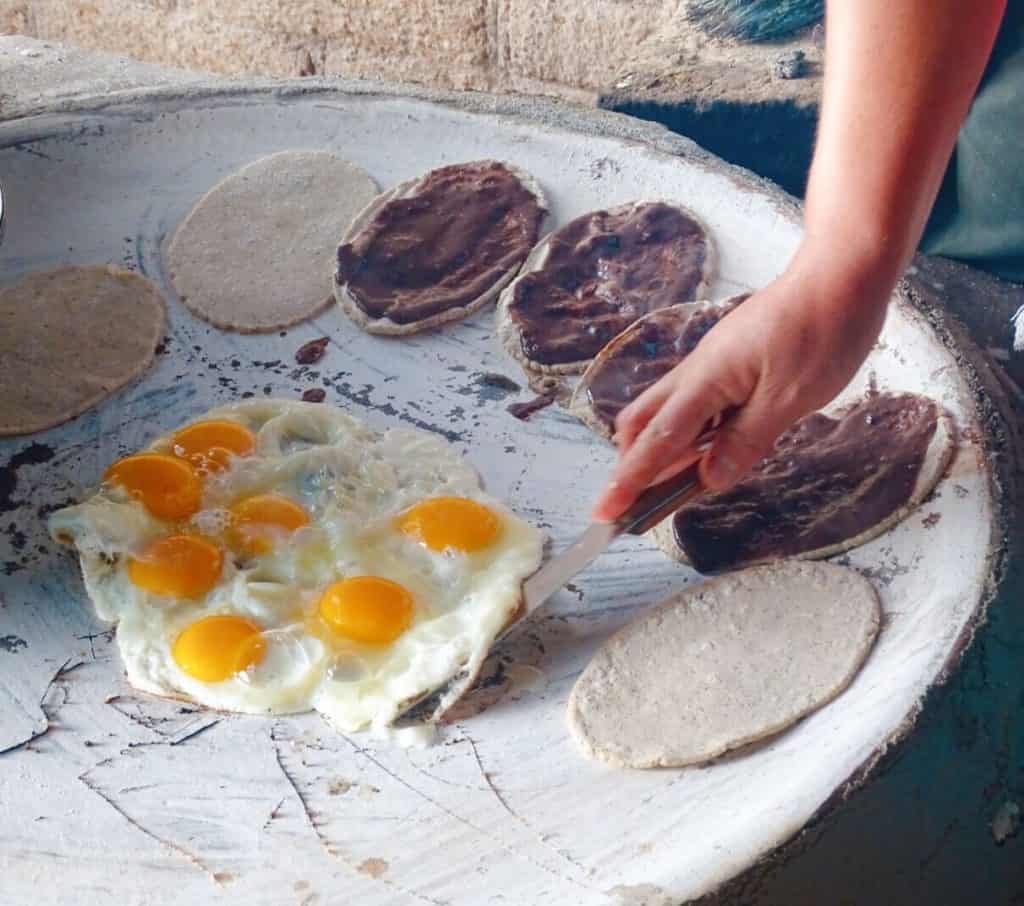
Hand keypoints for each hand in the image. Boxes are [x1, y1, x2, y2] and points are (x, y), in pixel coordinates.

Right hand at [591, 252, 891, 520]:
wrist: (841, 273)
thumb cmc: (823, 330)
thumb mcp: (791, 397)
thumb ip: (746, 440)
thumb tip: (710, 480)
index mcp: (707, 380)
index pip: (657, 440)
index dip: (630, 480)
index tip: (604, 514)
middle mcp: (697, 373)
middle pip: (641, 423)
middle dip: (634, 464)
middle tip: (643, 505)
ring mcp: (710, 366)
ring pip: (665, 415)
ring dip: (664, 453)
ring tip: (681, 489)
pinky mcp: (727, 364)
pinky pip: (695, 407)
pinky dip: (692, 437)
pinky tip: (716, 452)